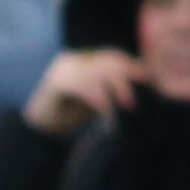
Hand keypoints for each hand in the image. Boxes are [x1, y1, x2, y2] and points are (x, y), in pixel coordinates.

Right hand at [25, 49, 144, 135]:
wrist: (38, 133)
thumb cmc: (69, 116)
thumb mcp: (98, 98)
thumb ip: (113, 87)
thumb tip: (145, 78)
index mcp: (81, 59)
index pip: (112, 56)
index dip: (132, 65)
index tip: (150, 78)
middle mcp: (71, 59)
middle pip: (107, 60)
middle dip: (128, 76)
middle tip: (141, 92)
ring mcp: (62, 69)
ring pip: (99, 72)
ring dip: (117, 90)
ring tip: (126, 106)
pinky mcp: (55, 82)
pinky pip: (86, 86)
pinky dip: (100, 100)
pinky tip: (106, 112)